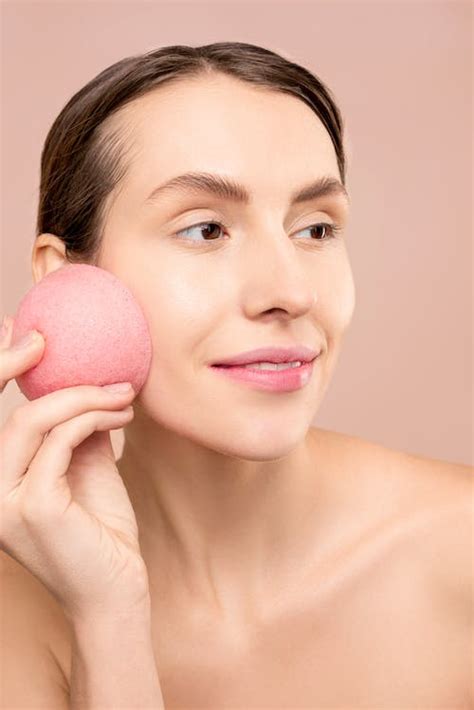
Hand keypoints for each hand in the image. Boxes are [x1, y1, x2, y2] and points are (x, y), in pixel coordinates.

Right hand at [0, 316, 149, 622]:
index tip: (19, 332)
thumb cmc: (101, 534)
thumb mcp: (84, 469)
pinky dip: (94, 418)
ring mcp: (4, 504)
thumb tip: (86, 382)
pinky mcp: (34, 509)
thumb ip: (75, 430)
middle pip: (4, 414)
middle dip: (31, 371)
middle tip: (56, 342)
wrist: (116, 594)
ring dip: (83, 397)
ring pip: (33, 421)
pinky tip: (122, 415)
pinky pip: (62, 441)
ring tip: (122, 392)